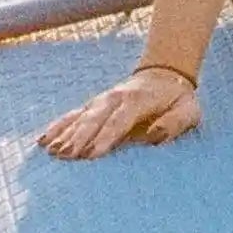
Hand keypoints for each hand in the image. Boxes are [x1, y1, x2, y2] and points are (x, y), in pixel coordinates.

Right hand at [43, 58, 202, 158]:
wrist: (165, 76)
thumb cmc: (178, 100)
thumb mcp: (189, 111)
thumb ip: (174, 123)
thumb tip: (155, 135)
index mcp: (137, 100)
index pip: (118, 121)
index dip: (105, 138)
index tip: (92, 155)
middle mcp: (114, 98)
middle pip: (93, 119)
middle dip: (78, 138)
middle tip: (65, 156)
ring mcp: (101, 101)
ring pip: (79, 117)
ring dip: (64, 133)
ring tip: (51, 151)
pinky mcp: (93, 106)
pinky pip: (72, 116)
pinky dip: (57, 126)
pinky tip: (43, 140)